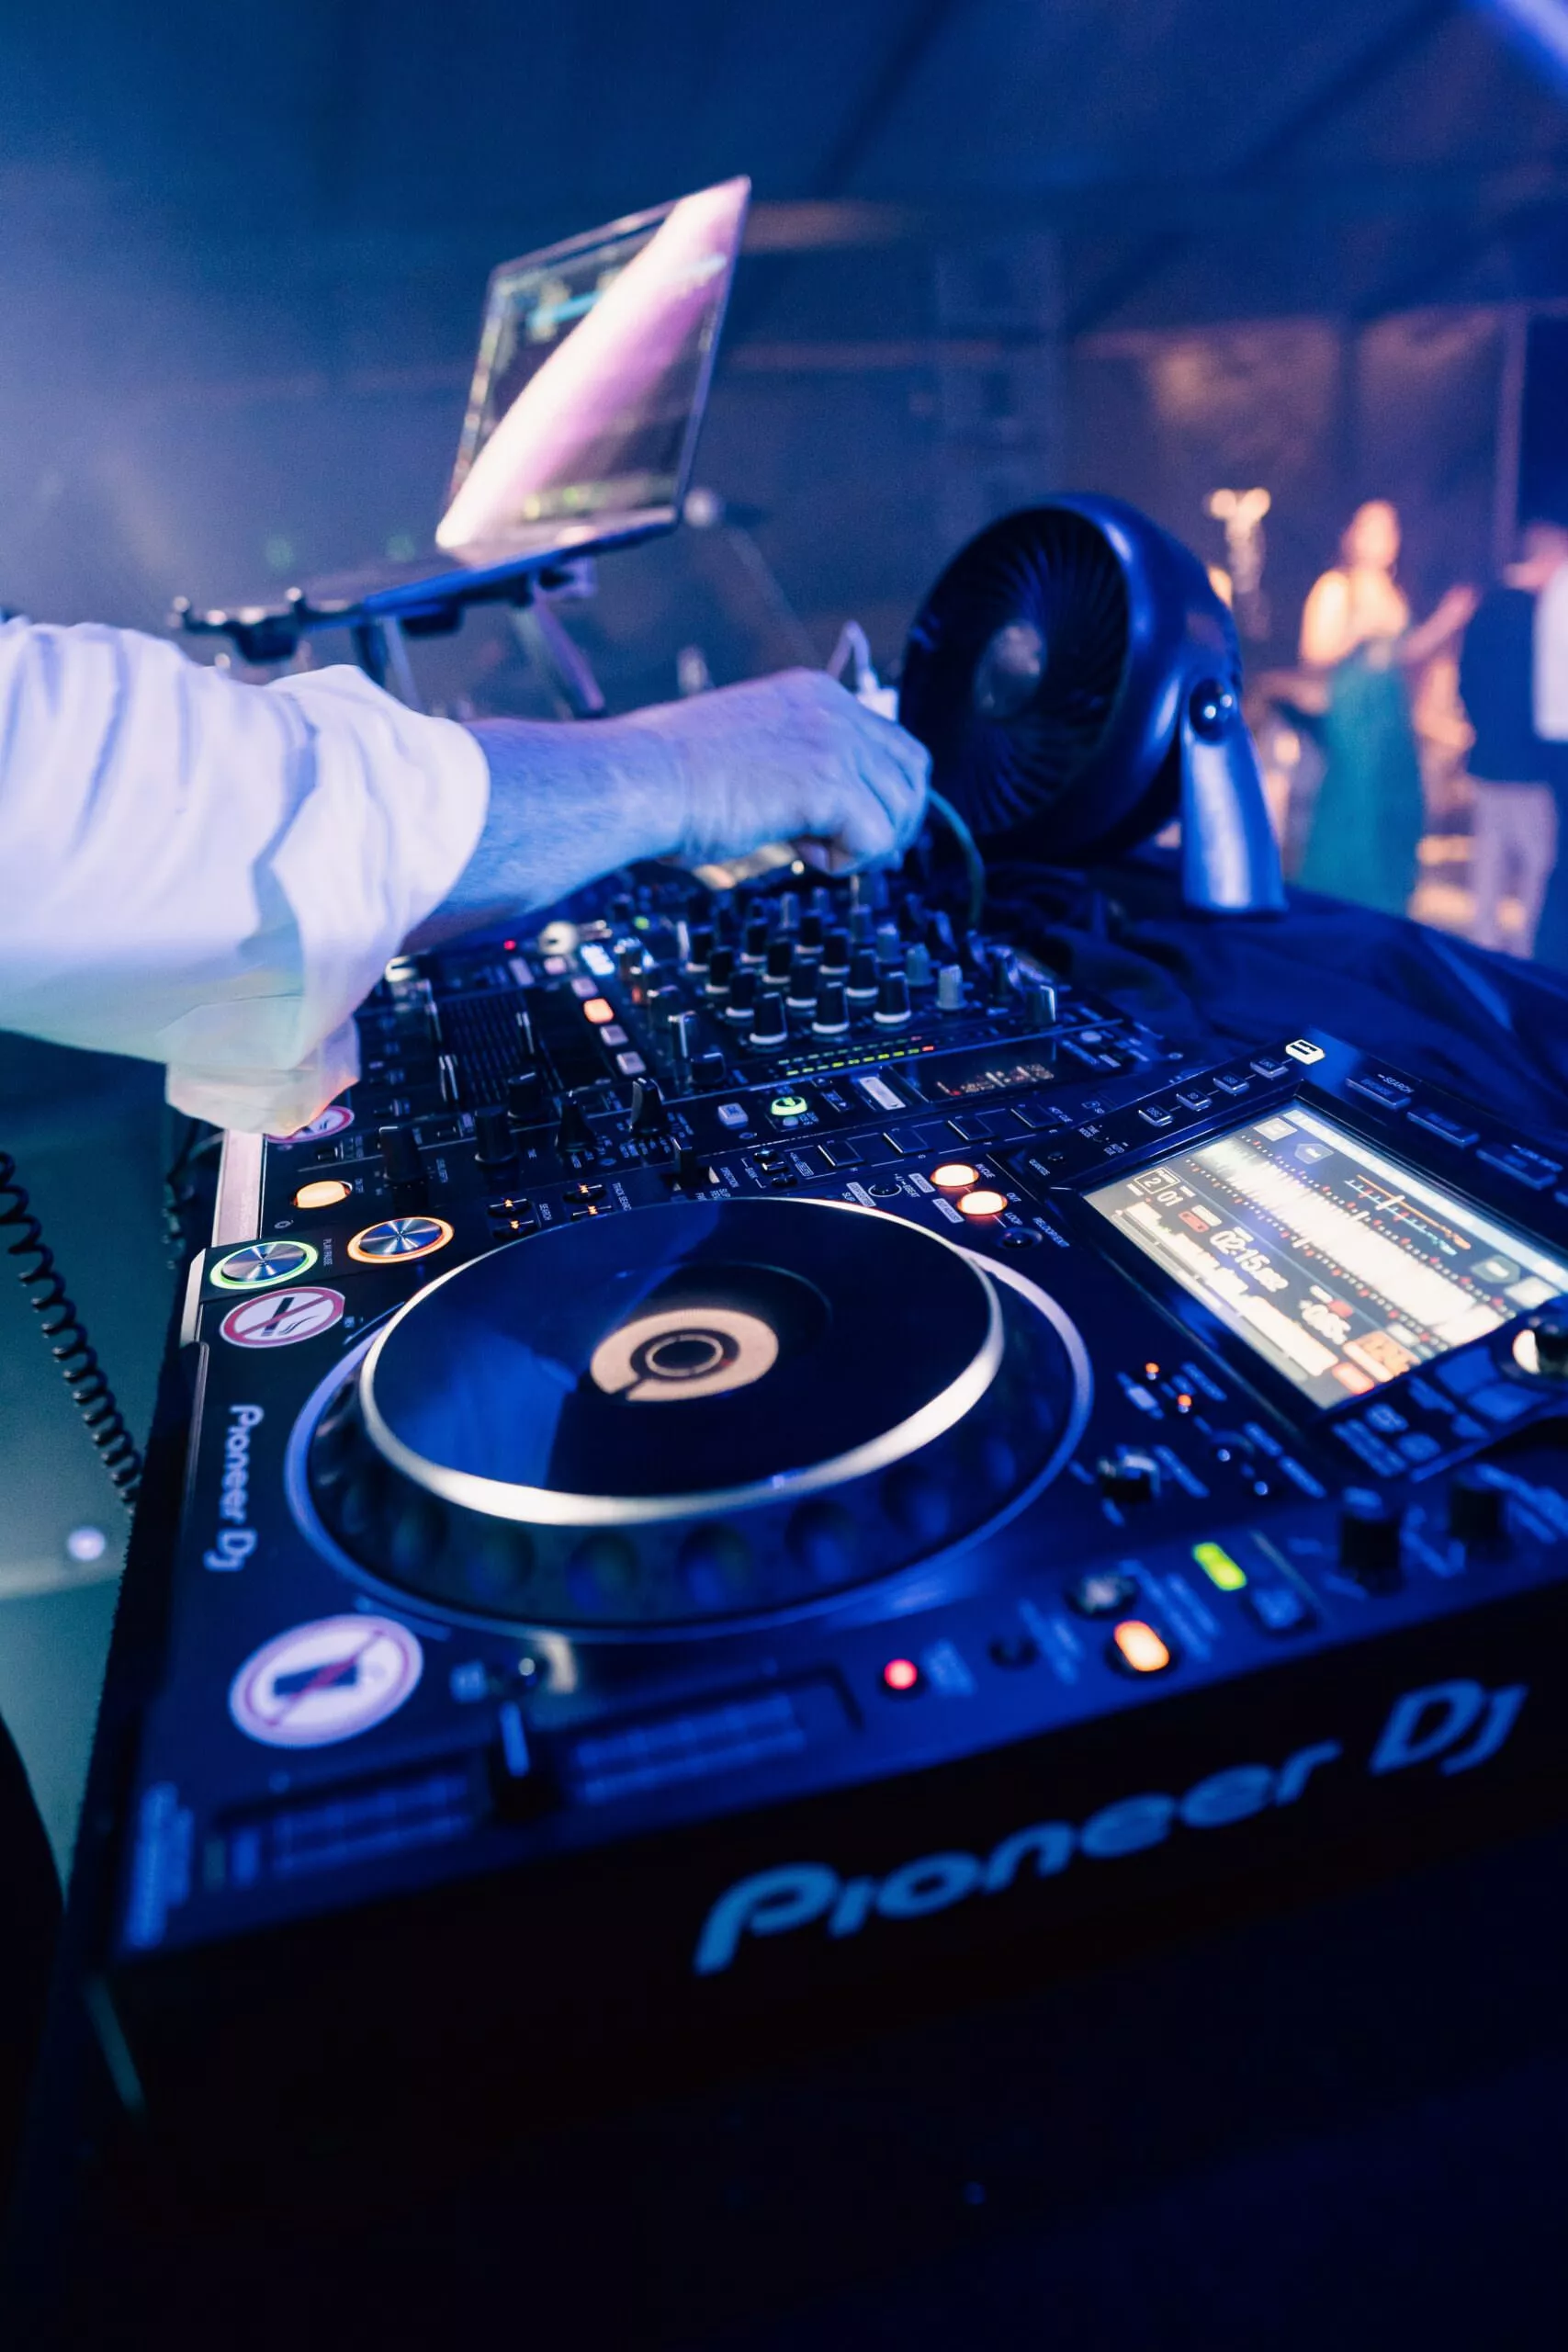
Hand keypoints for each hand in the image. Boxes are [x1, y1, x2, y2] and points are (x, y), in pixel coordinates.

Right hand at [433, 672, 928, 947]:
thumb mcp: (747, 753)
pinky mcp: (829, 782)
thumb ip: (795, 767)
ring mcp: (833, 741)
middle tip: (850, 852)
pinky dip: (848, 863)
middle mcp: (831, 708)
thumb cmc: (667, 779)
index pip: (892, 741)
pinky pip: (877, 838)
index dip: (885, 793)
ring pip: (901, 809)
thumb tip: (832, 815)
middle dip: (894, 821)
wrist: (636, 780)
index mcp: (811, 693)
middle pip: (913, 772)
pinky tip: (803, 855)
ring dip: (866, 844)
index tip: (851, 826)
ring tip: (812, 850)